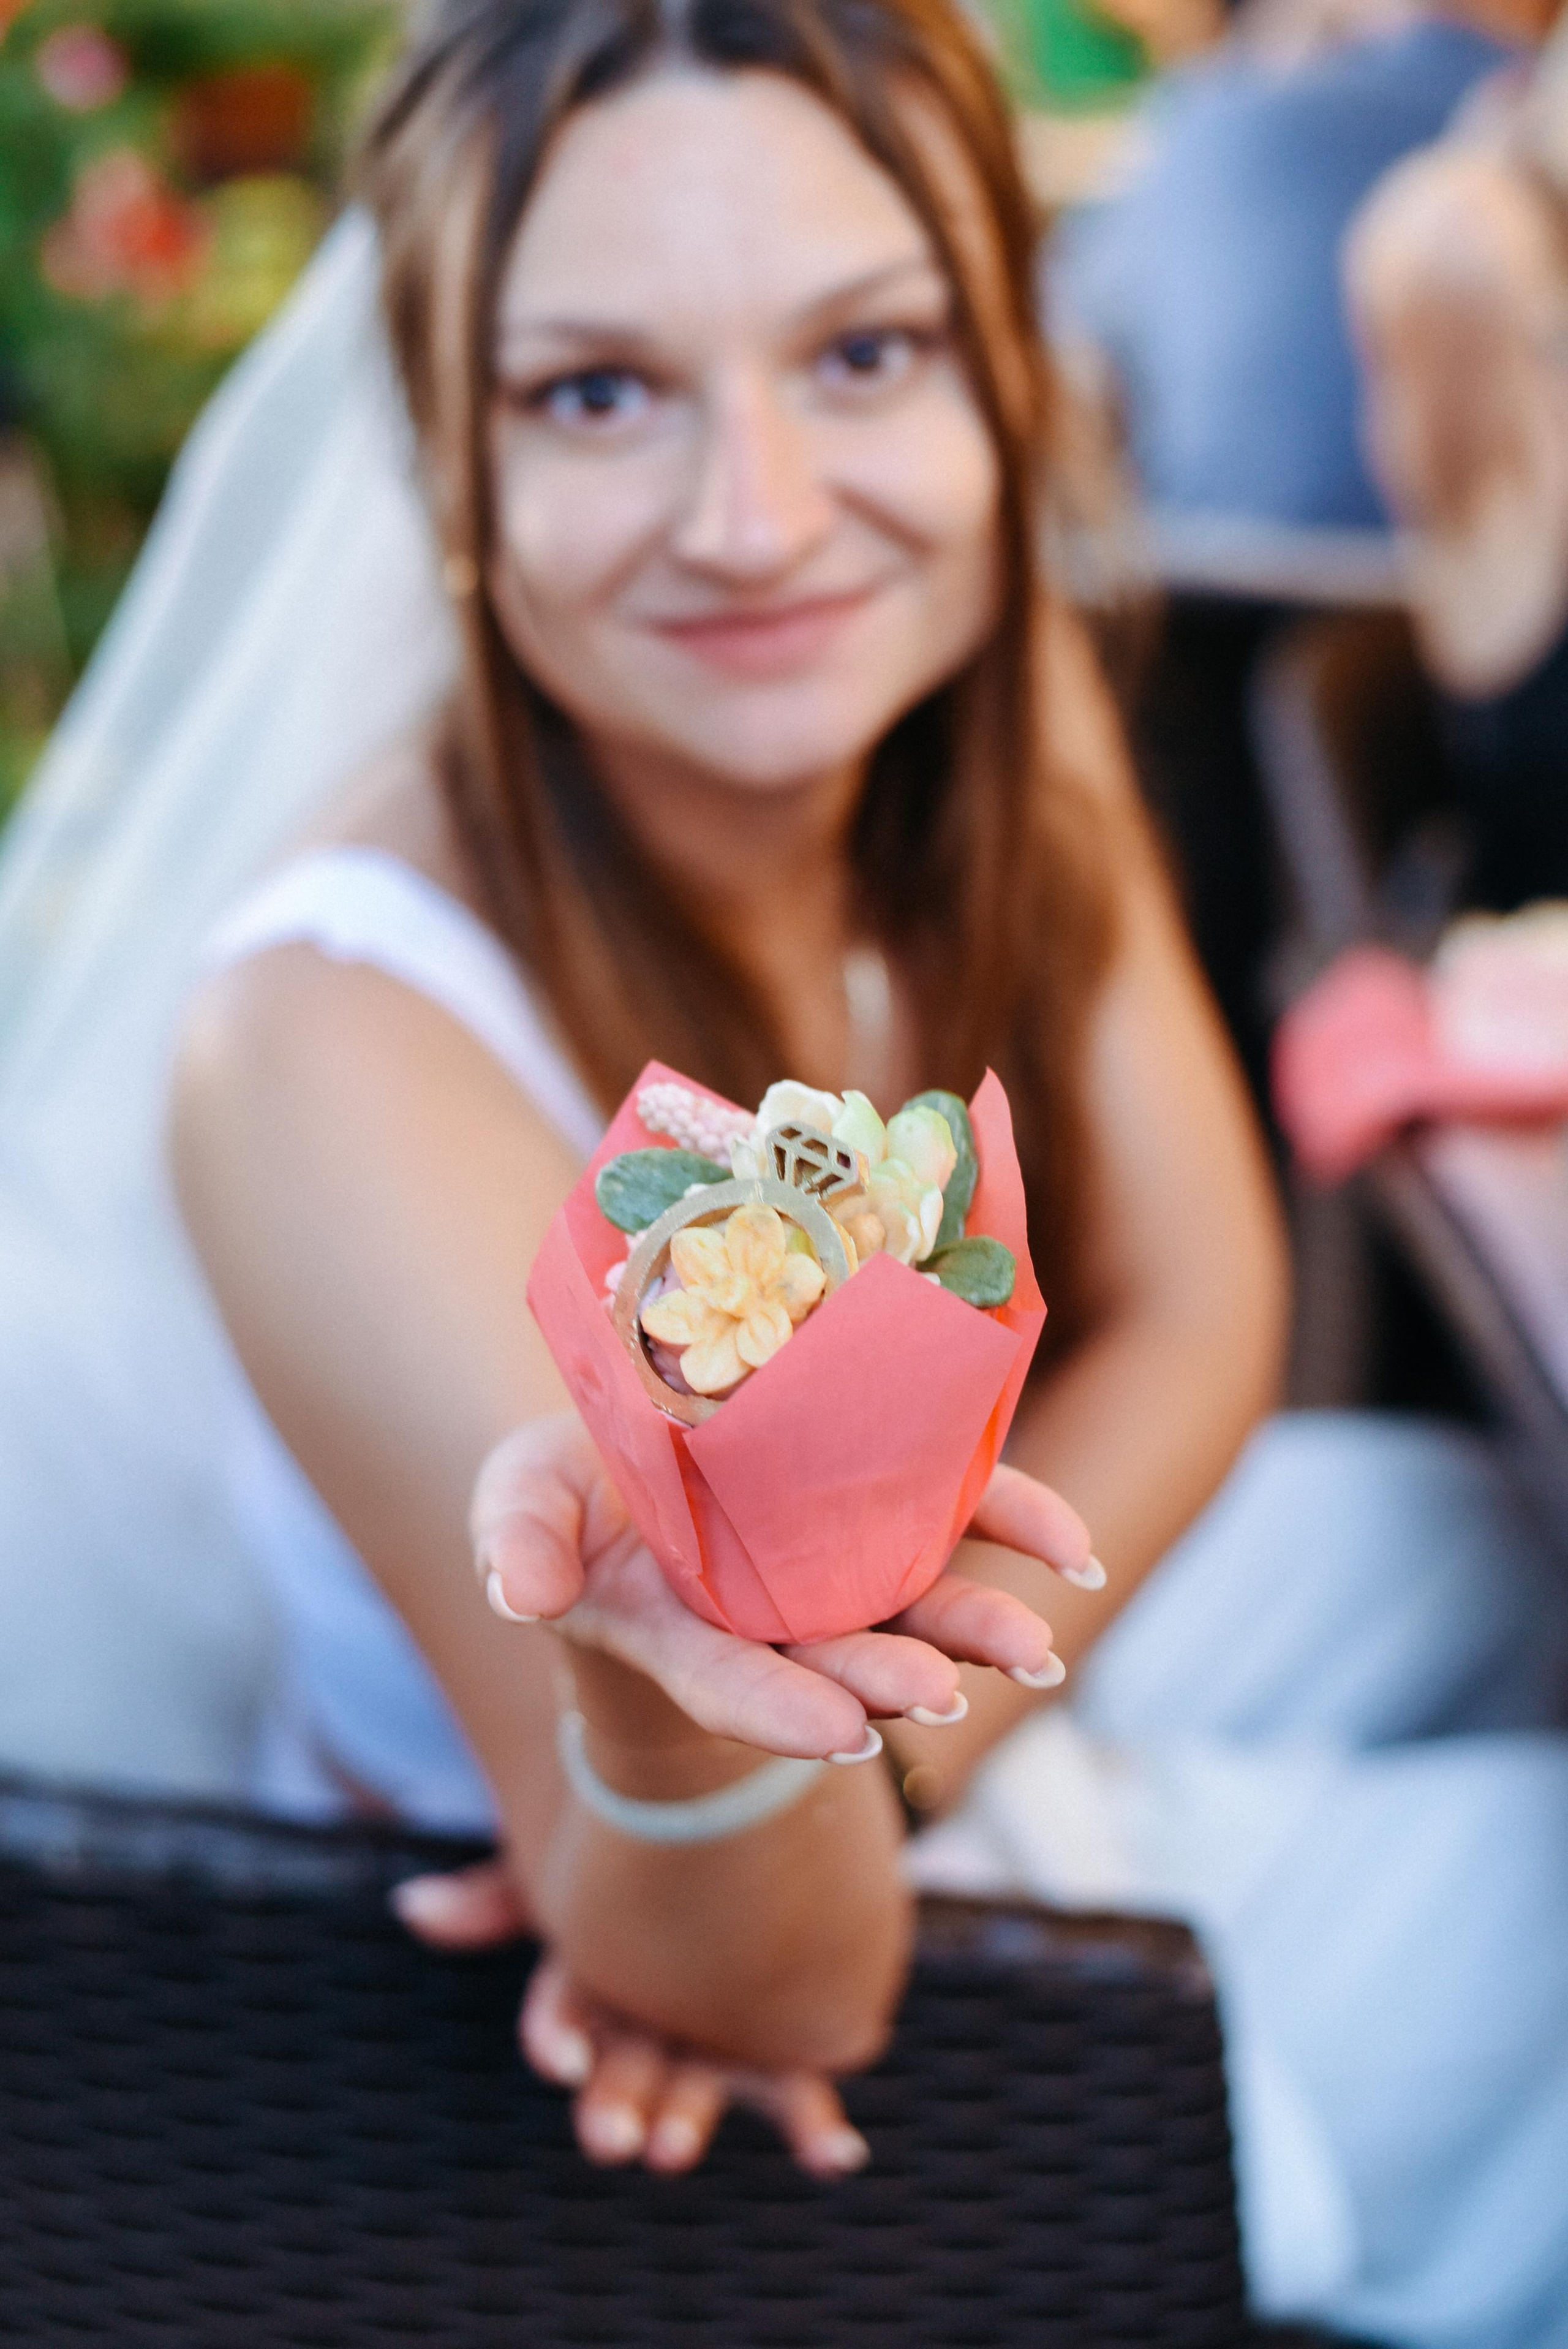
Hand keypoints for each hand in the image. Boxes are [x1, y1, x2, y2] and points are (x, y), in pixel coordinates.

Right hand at [393, 1862, 868, 2176]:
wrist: (749, 1816)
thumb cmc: (646, 1838)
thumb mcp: (577, 1846)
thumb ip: (502, 1883)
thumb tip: (410, 1906)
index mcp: (599, 1981)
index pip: (563, 2016)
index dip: (558, 2036)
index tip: (560, 2060)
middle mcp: (651, 2023)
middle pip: (624, 2072)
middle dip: (615, 2106)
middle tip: (614, 2139)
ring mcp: (714, 2039)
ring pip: (698, 2094)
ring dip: (688, 2125)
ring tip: (675, 2149)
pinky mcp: (782, 2046)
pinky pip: (800, 2095)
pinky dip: (817, 2132)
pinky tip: (837, 2154)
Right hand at [470, 1411, 1094, 1760]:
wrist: (635, 1441)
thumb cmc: (567, 1496)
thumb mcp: (519, 1504)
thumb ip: (516, 1543)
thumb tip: (521, 1593)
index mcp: (677, 1629)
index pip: (730, 1681)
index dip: (782, 1710)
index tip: (845, 1737)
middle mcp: (769, 1614)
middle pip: (838, 1659)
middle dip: (892, 1679)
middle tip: (943, 1697)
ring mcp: (834, 1559)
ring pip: (915, 1601)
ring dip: (975, 1628)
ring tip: (1033, 1651)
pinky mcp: (888, 1494)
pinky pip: (965, 1512)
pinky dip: (1022, 1526)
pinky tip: (1077, 1554)